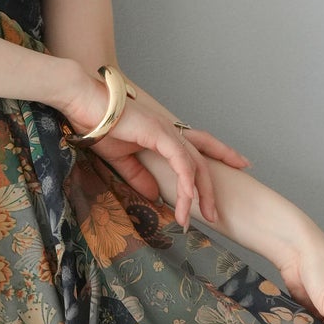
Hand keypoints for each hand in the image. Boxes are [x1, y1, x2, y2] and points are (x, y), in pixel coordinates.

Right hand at [60, 66, 251, 230]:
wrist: (83, 106)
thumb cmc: (98, 126)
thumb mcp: (122, 159)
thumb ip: (140, 177)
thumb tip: (155, 195)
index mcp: (164, 134)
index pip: (200, 145)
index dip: (221, 153)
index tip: (240, 165)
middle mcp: (171, 131)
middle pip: (202, 160)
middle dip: (211, 188)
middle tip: (216, 214)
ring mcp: (167, 131)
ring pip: (194, 166)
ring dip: (198, 194)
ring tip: (197, 218)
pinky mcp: (159, 134)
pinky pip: (181, 163)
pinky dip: (186, 184)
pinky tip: (186, 201)